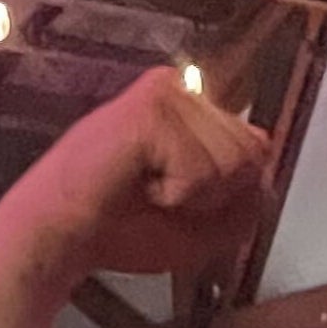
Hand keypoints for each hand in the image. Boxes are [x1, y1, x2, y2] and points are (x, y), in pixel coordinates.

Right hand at [0, 70, 273, 276]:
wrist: (60, 237)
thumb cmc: (117, 228)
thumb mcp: (205, 223)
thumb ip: (246, 199)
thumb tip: (267, 172)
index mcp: (189, 109)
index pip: (254, 147)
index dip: (226, 193)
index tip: (172, 197)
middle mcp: (179, 90)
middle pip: (252, 154)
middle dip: (214, 195)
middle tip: (157, 195)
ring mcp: (166, 95)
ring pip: (234, 163)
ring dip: (193, 197)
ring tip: (146, 188)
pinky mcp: (152, 110)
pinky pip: (204, 172)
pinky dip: (176, 196)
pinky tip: (136, 183)